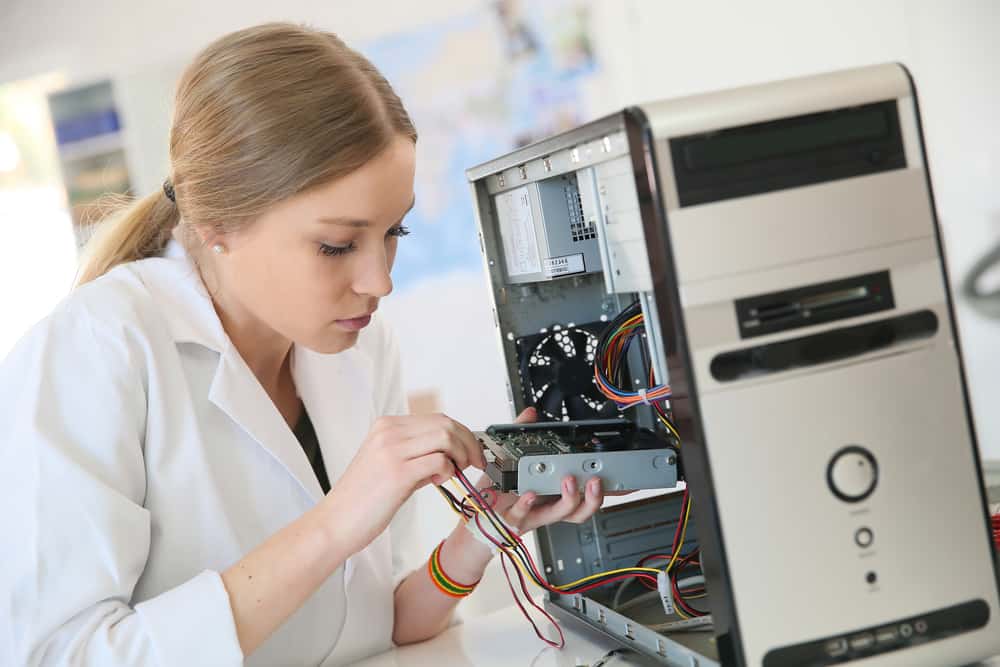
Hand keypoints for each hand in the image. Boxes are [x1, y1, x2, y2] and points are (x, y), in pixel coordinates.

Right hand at [324, 413, 485, 555]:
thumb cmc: (360, 499)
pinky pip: (438, 461)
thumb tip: (451, 455)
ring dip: (461, 455)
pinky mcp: (397, 472)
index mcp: (386, 426)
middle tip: (475, 462)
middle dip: (469, 442)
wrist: (335, 522)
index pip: (437, 418)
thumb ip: (417, 455)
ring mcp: (392, 450)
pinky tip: (440, 481)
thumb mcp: (388, 465)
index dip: (462, 434)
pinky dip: (448, 470)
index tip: (472, 451)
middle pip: (446, 423)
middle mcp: (389, 432)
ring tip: (456, 472)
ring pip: (446, 437)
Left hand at [482, 407, 605, 533]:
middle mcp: (548, 505)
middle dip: (595, 496)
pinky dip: (527, 505)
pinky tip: (529, 494)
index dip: (609, 488)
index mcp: (553, 492)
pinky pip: (524, 515)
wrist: (477, 518)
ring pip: (562, 514)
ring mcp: (534, 514)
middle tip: (597, 480)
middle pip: (583, 509)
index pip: (587, 492)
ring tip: (569, 482)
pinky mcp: (516, 519)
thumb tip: (531, 414)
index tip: (625, 480)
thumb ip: (522, 434)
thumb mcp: (511, 459)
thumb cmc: (496, 493)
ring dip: (570, 499)